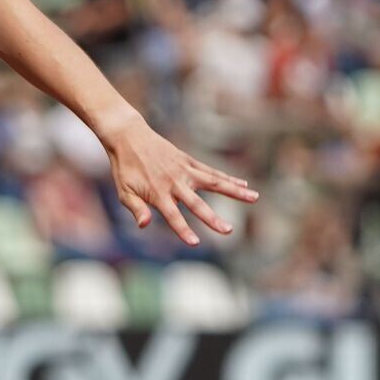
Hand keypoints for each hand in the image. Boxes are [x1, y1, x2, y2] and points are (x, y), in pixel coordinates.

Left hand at [102, 117, 258, 246]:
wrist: (128, 137)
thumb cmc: (125, 168)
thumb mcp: (124, 191)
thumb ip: (136, 208)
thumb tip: (144, 225)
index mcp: (157, 193)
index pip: (172, 216)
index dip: (183, 229)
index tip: (195, 243)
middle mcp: (174, 182)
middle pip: (196, 203)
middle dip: (212, 218)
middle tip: (228, 230)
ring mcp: (184, 170)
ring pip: (213, 182)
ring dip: (234, 191)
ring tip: (254, 198)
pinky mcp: (189, 161)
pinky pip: (211, 172)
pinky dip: (228, 177)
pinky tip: (243, 183)